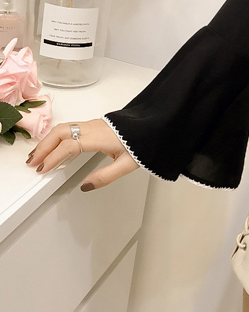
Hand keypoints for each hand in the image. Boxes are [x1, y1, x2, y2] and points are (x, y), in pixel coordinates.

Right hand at [25, 119, 139, 190]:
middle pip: (60, 133)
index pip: (69, 146)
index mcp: (99, 137)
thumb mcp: (127, 165)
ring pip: (62, 128)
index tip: (43, 169)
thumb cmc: (141, 143)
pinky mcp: (93, 124)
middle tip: (32, 164)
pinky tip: (52, 145)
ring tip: (37, 156)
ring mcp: (92, 124)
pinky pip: (68, 127)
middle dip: (43, 148)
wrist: (152, 127)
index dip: (53, 157)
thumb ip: (105, 176)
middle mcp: (92, 128)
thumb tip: (84, 186)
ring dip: (47, 141)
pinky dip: (55, 136)